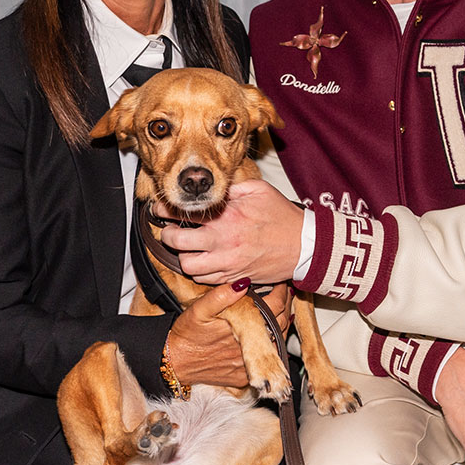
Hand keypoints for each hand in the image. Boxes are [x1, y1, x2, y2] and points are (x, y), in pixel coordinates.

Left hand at [157, 180, 303, 284]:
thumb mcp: (259, 190)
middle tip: (170, 230)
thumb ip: (232, 187)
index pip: (184, 213)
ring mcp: (227, 263)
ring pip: (187, 265)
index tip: (161, 209)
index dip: (165, 210)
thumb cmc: (283, 218)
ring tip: (188, 247)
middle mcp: (223, 241)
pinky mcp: (234, 277)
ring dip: (183, 256)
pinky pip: (204, 280)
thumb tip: (212, 185)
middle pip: (176, 242)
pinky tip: (204, 260)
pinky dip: (199, 271)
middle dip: (167, 235)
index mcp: (227, 217)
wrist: (304, 246)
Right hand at [166, 282, 293, 387]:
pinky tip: (270, 332)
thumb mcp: (199, 309)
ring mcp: (248, 365)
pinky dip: (273, 343)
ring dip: (281, 324)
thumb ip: (221, 295)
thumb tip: (243, 283)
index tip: (280, 282)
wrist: (173, 362)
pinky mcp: (245, 375)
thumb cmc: (186, 334)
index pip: (274, 307)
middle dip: (285, 306)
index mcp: (241, 328)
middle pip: (280, 323)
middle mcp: (249, 349)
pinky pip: (267, 359)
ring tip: (280, 309)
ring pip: (278, 341)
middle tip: (283, 293)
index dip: (281, 293)